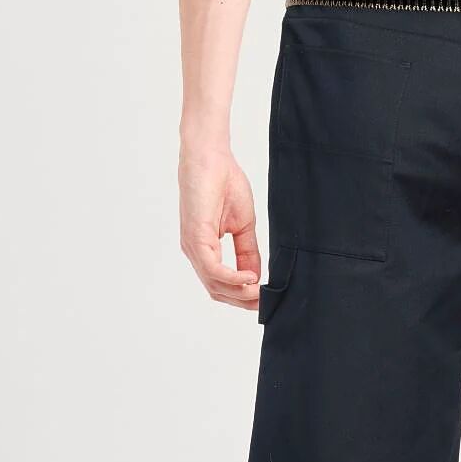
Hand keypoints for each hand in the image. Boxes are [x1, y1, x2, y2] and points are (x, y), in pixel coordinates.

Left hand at [179, 147, 260, 309]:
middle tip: (267, 303)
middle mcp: (196, 252)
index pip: (221, 284)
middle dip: (243, 301)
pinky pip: (213, 269)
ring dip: (240, 293)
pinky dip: (233, 278)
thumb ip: (248, 252)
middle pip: (217, 291)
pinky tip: (251, 278)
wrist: (211, 158)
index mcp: (204, 249)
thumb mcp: (243, 225)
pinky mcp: (196, 238)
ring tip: (262, 293)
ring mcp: (193, 247)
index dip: (243, 296)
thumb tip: (256, 276)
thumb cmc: (224, 183)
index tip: (266, 299)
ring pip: (215, 284)